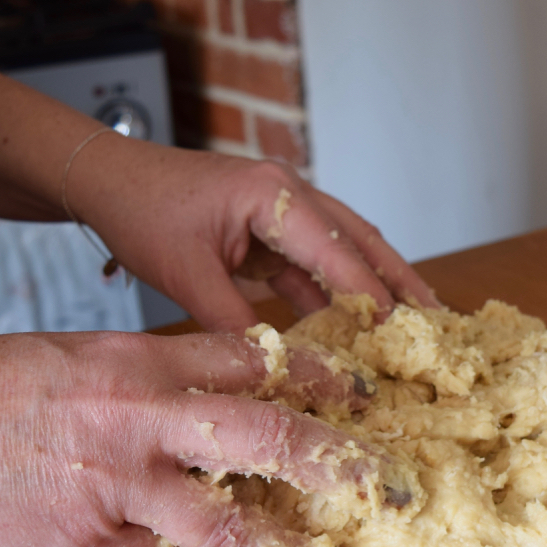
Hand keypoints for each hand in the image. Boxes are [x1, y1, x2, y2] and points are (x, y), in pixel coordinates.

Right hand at [0, 329, 405, 546]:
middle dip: (334, 458)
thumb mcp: (75, 356)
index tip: (358, 392)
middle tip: (383, 480)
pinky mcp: (87, 542)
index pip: (251, 361)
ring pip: (224, 524)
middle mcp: (139, 418)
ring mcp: (116, 485)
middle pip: (263, 434)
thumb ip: (148, 376)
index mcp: (137, 361)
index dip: (315, 374)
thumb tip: (214, 394)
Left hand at [67, 141, 440, 331]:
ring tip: (413, 328)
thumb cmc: (141, 212)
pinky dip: (337, 294)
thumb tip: (275, 365)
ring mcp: (285, 209)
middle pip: (362, 242)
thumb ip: (232, 318)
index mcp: (274, 194)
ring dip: (376, 288)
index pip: (337, 251)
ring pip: (345, 252)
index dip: (371, 297)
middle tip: (438, 324)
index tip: (401, 337)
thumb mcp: (185, 271)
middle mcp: (291, 194)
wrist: (109, 180)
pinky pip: (315, 265)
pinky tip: (354, 328)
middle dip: (401, 283)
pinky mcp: (272, 230)